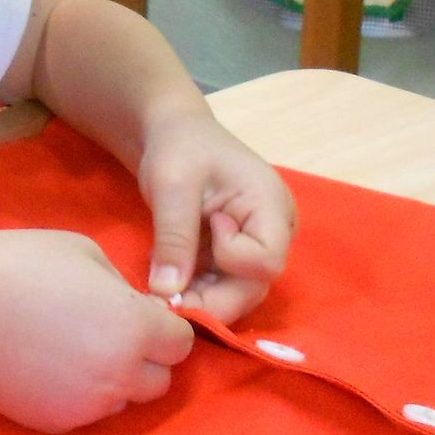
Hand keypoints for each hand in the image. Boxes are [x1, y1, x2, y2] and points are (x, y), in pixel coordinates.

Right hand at [0, 230, 193, 432]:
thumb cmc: (19, 264)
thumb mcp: (85, 252)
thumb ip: (122, 287)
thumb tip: (132, 308)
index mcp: (135, 329)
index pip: (182, 343)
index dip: (164, 326)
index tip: (139, 314)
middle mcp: (120, 376)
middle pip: (160, 380)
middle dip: (144, 358)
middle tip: (108, 333)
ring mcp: (87, 406)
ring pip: (124, 401)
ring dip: (114, 380)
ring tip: (74, 350)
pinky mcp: (55, 423)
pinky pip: (86, 413)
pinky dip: (79, 394)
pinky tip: (49, 366)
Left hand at [136, 112, 296, 325]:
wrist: (173, 134)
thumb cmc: (178, 146)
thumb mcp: (171, 183)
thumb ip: (173, 237)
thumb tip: (167, 293)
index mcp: (272, 205)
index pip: (267, 260)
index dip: (232, 259)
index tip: (207, 225)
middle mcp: (274, 233)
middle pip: (254, 287)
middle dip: (210, 299)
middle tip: (161, 297)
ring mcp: (256, 247)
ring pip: (237, 294)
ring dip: (199, 300)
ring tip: (160, 292)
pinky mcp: (235, 258)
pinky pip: (222, 288)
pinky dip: (195, 293)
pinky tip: (167, 286)